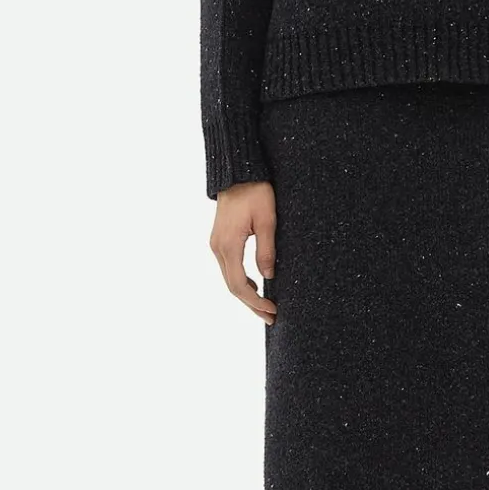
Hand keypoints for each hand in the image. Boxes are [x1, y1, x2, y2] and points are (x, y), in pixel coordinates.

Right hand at [210, 179, 276, 323]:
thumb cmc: (255, 192)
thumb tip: (268, 277)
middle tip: (271, 317)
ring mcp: (216, 244)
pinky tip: (256, 285)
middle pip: (232, 287)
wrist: (237, 172)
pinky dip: (241, 281)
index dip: (255, 301)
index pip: (240, 285)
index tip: (272, 311)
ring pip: (229, 278)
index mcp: (229, 245)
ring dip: (246, 294)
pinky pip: (228, 267)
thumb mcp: (268, 220)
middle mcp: (218, 248)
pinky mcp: (219, 240)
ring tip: (264, 307)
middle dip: (251, 304)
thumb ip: (266, 250)